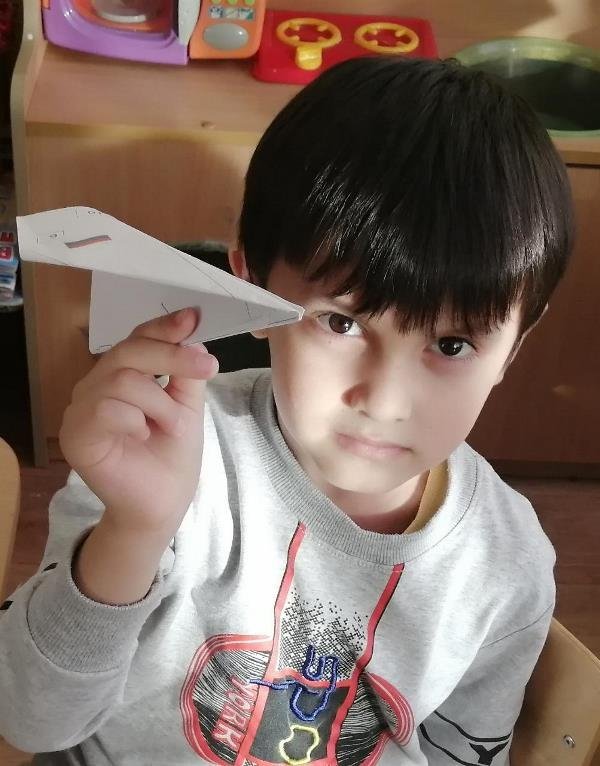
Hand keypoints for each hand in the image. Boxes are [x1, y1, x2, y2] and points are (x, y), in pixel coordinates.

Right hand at [59, 308, 217, 534]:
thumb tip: (194, 339)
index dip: (164, 326)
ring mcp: (82, 409)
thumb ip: (188, 373)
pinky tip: (143, 436)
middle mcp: (97, 385)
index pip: (138, 338)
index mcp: (123, 374)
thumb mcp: (188, 407)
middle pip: (129, 350)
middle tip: (207, 368)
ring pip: (122, 380)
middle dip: (172, 356)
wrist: (163, 504)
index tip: (193, 318)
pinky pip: (105, 409)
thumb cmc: (172, 456)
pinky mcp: (76, 434)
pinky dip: (134, 420)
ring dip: (159, 402)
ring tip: (172, 425)